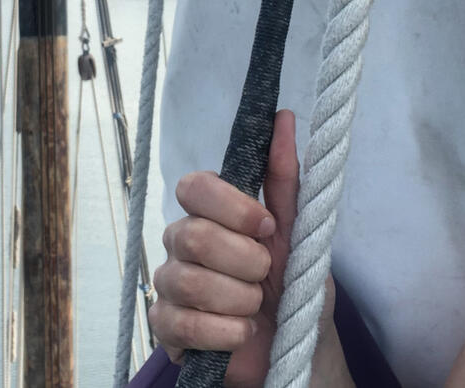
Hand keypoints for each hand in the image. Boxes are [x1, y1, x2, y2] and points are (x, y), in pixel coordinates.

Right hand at [149, 111, 303, 386]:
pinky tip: (242, 333)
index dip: (231, 206)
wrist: (298, 347)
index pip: (193, 186)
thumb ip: (284, 176)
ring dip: (239, 300)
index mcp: (209, 214)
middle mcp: (180, 242)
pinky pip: (182, 323)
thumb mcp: (297, 229)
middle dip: (245, 261)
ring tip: (256, 308)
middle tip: (266, 274)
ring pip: (189, 281)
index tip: (268, 227)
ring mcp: (168, 285)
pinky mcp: (165, 328)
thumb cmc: (293, 284)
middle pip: (193, 236)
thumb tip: (283, 116)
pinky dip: (225, 332)